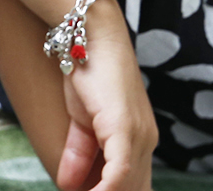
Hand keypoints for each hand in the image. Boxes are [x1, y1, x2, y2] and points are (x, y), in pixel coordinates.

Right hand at [55, 1, 156, 190]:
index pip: (132, 183)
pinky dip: (105, 190)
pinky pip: (119, 173)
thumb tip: (66, 184)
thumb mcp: (80, 119)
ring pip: (128, 186)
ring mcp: (139, 136)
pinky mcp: (125, 130)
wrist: (90, 36)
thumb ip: (78, 152)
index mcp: (139, 139)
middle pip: (134, 189)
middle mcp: (145, 141)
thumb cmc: (87, 71)